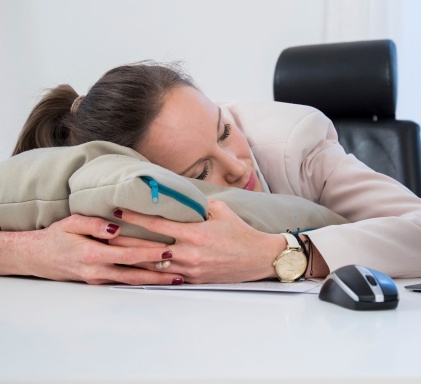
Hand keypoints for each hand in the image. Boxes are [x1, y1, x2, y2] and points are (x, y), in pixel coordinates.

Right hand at [0, 214, 183, 284]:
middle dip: (159, 275)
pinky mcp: (97, 282)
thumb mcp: (72, 223)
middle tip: (180, 274)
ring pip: (131, 281)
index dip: (150, 253)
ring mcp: (98, 279)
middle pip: (135, 274)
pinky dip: (140, 282)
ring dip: (152, 282)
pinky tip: (153, 280)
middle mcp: (98, 271)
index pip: (129, 255)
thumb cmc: (56, 236)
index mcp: (93, 254)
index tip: (169, 251)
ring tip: (173, 281)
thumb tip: (116, 228)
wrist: (37, 256)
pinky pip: (123, 282)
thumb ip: (95, 224)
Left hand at [111, 200, 286, 283]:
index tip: (118, 210)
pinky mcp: (193, 281)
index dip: (135, 216)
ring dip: (131, 260)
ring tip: (111, 254)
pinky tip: (134, 272)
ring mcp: (190, 270)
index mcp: (195, 232)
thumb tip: (180, 200)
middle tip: (103, 235)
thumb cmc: (240, 231)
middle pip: (148, 247)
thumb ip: (197, 206)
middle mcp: (189, 252)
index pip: (158, 223)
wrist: (258, 258)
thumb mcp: (220, 210)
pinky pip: (166, 278)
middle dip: (123, 241)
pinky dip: (149, 274)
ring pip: (153, 266)